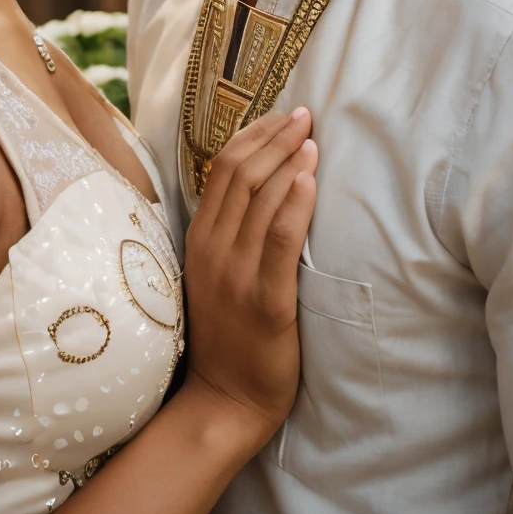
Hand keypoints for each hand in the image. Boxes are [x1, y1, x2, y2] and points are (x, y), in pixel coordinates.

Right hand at [181, 107, 317, 448]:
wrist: (224, 400)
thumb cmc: (228, 335)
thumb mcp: (215, 273)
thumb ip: (229, 231)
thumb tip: (261, 184)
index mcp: (200, 239)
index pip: (223, 169)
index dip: (254, 134)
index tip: (281, 114)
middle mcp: (214, 249)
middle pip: (241, 173)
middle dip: (275, 137)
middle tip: (304, 113)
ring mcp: (236, 273)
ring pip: (260, 198)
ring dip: (288, 159)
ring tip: (312, 136)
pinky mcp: (265, 298)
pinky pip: (278, 239)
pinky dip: (295, 202)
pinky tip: (310, 179)